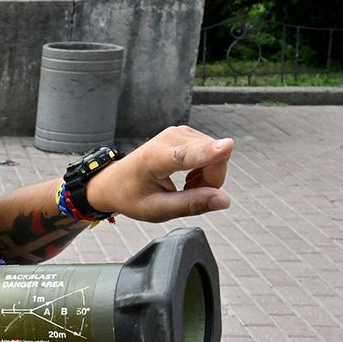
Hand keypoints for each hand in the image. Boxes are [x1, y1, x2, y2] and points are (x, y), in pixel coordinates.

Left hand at [86, 125, 232, 222]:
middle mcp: (170, 138)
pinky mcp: (187, 132)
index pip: (187, 155)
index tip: (228, 146)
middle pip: (215, 158)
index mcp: (155, 159)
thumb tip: (224, 200)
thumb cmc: (133, 196)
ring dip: (207, 177)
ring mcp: (180, 132)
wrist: (115, 180)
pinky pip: (213, 152)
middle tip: (187, 194)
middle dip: (210, 182)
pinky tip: (187, 176)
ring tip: (183, 186)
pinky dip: (205, 169)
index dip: (210, 152)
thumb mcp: (157, 209)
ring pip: (217, 155)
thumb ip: (190, 204)